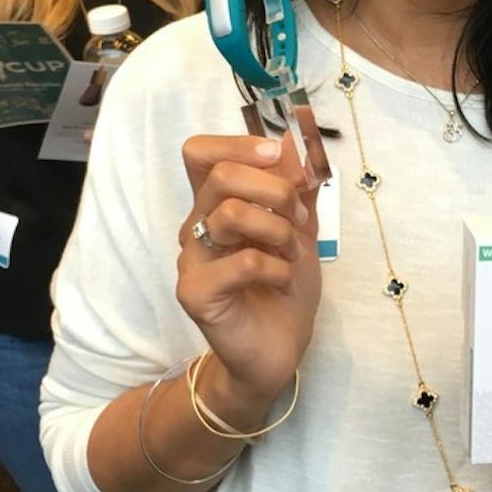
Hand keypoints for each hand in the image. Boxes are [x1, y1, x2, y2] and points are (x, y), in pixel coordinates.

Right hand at [175, 134, 321, 407]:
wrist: (277, 349)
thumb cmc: (283, 287)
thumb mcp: (300, 229)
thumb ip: (298, 187)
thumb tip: (295, 142)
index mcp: (216, 205)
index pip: (200, 153)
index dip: (238, 144)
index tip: (278, 156)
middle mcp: (197, 226)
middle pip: (221, 175)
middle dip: (275, 190)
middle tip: (298, 219)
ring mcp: (192, 259)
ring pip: (232, 213)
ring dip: (278, 230)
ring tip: (292, 255)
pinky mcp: (195, 293)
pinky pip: (243, 262)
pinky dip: (277, 268)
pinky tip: (283, 282)